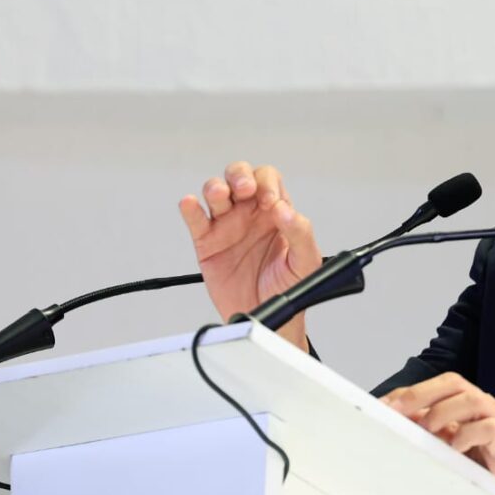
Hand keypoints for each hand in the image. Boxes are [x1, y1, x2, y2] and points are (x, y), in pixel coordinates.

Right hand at [178, 162, 321, 351]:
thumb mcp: (305, 260)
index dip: (267, 184)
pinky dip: (190, 209)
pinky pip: (195, 220)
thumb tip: (285, 210)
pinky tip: (190, 204)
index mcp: (275, 212)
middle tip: (245, 190)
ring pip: (216, 193)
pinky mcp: (207, 243)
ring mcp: (227, 226)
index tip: (270, 201)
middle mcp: (250, 213)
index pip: (268, 181)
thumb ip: (300, 232)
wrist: (268, 319)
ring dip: (215, 187)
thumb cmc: (287, 287)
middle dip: (239, 176)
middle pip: (239, 177)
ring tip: (219, 195)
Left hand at [381, 373, 494, 494]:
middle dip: (420, 394)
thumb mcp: (461, 444)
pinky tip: (455, 448)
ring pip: (470, 400)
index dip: (409, 392)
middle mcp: (483, 404)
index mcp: (469, 403)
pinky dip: (468, 435)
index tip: (382, 404)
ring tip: (425, 428)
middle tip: (395, 410)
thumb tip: (402, 430)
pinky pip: (488, 428)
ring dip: (443, 411)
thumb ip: (438, 434)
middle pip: (452, 384)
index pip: (437, 387)